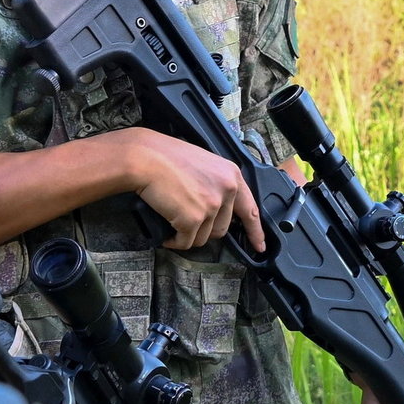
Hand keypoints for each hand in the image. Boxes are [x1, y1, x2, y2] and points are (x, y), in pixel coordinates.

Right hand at [108, 129, 263, 251]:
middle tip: (186, 221)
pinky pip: (186, 242)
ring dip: (187, 235)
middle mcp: (226, 190)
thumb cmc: (165, 157)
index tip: (258, 245)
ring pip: (203, 238)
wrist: (145, 158)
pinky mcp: (193, 219)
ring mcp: (211, 205)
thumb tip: (217, 207)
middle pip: (222, 229)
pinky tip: (167, 232)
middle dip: (204, 230)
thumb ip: (216, 183)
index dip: (255, 231)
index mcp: (231, 175)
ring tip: (173, 219)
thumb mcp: (203, 163)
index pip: (250, 210)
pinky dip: (174, 241)